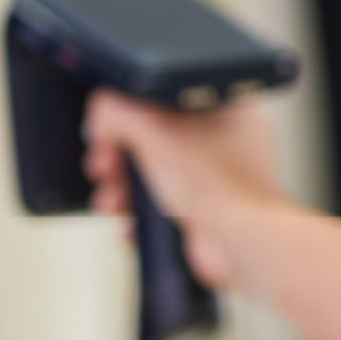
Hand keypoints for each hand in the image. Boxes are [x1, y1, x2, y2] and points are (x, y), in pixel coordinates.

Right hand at [82, 89, 291, 289]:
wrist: (240, 242)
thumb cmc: (220, 184)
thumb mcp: (153, 130)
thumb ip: (117, 112)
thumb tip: (100, 116)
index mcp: (222, 106)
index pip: (161, 97)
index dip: (127, 113)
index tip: (107, 128)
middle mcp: (223, 139)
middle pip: (152, 138)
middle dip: (118, 157)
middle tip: (105, 166)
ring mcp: (215, 177)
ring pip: (154, 175)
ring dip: (122, 189)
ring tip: (112, 201)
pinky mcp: (204, 211)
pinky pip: (161, 206)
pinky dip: (139, 215)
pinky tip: (129, 221)